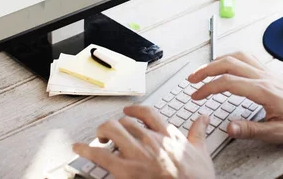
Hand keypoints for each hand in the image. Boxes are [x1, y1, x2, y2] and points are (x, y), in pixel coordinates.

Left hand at [73, 105, 215, 178]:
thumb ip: (198, 132)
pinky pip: (100, 155)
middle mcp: (150, 139)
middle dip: (115, 125)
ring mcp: (137, 154)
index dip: (134, 109)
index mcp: (167, 134)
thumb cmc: (196, 178)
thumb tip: (203, 118)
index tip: (128, 111)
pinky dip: (86, 150)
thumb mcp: (201, 152)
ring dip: (102, 132)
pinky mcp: (125, 170)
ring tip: (99, 138)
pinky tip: (78, 148)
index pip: (146, 112)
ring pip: (112, 130)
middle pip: (125, 121)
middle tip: (111, 132)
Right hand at [187, 52, 282, 145]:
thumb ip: (251, 129)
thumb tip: (229, 127)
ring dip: (217, 61)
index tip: (196, 95)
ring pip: (237, 57)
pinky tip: (228, 64)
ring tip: (205, 70)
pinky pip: (247, 58)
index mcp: (262, 90)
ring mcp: (267, 73)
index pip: (227, 82)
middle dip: (206, 69)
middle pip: (228, 63)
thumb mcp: (278, 132)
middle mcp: (263, 77)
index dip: (208, 88)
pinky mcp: (270, 74)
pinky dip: (232, 58)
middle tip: (192, 79)